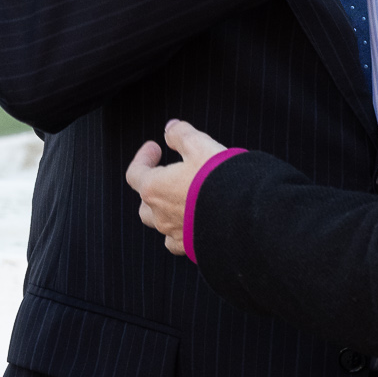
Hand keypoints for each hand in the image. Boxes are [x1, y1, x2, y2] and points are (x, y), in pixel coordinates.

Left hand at [125, 120, 228, 256]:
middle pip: (145, 201)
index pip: (135, 173)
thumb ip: (181, 134)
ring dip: (166, 209)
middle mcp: (159, 214)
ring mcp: (174, 233)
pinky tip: (193, 222)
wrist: (242, 216)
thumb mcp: (199, 145)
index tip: (155, 147)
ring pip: (160, 223)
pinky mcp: (191, 247)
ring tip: (181, 198)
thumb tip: (171, 129)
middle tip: (168, 173)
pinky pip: (177, 241)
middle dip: (153, 186)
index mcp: (154, 188)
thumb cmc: (217, 179)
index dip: (143, 158)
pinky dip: (181, 230)